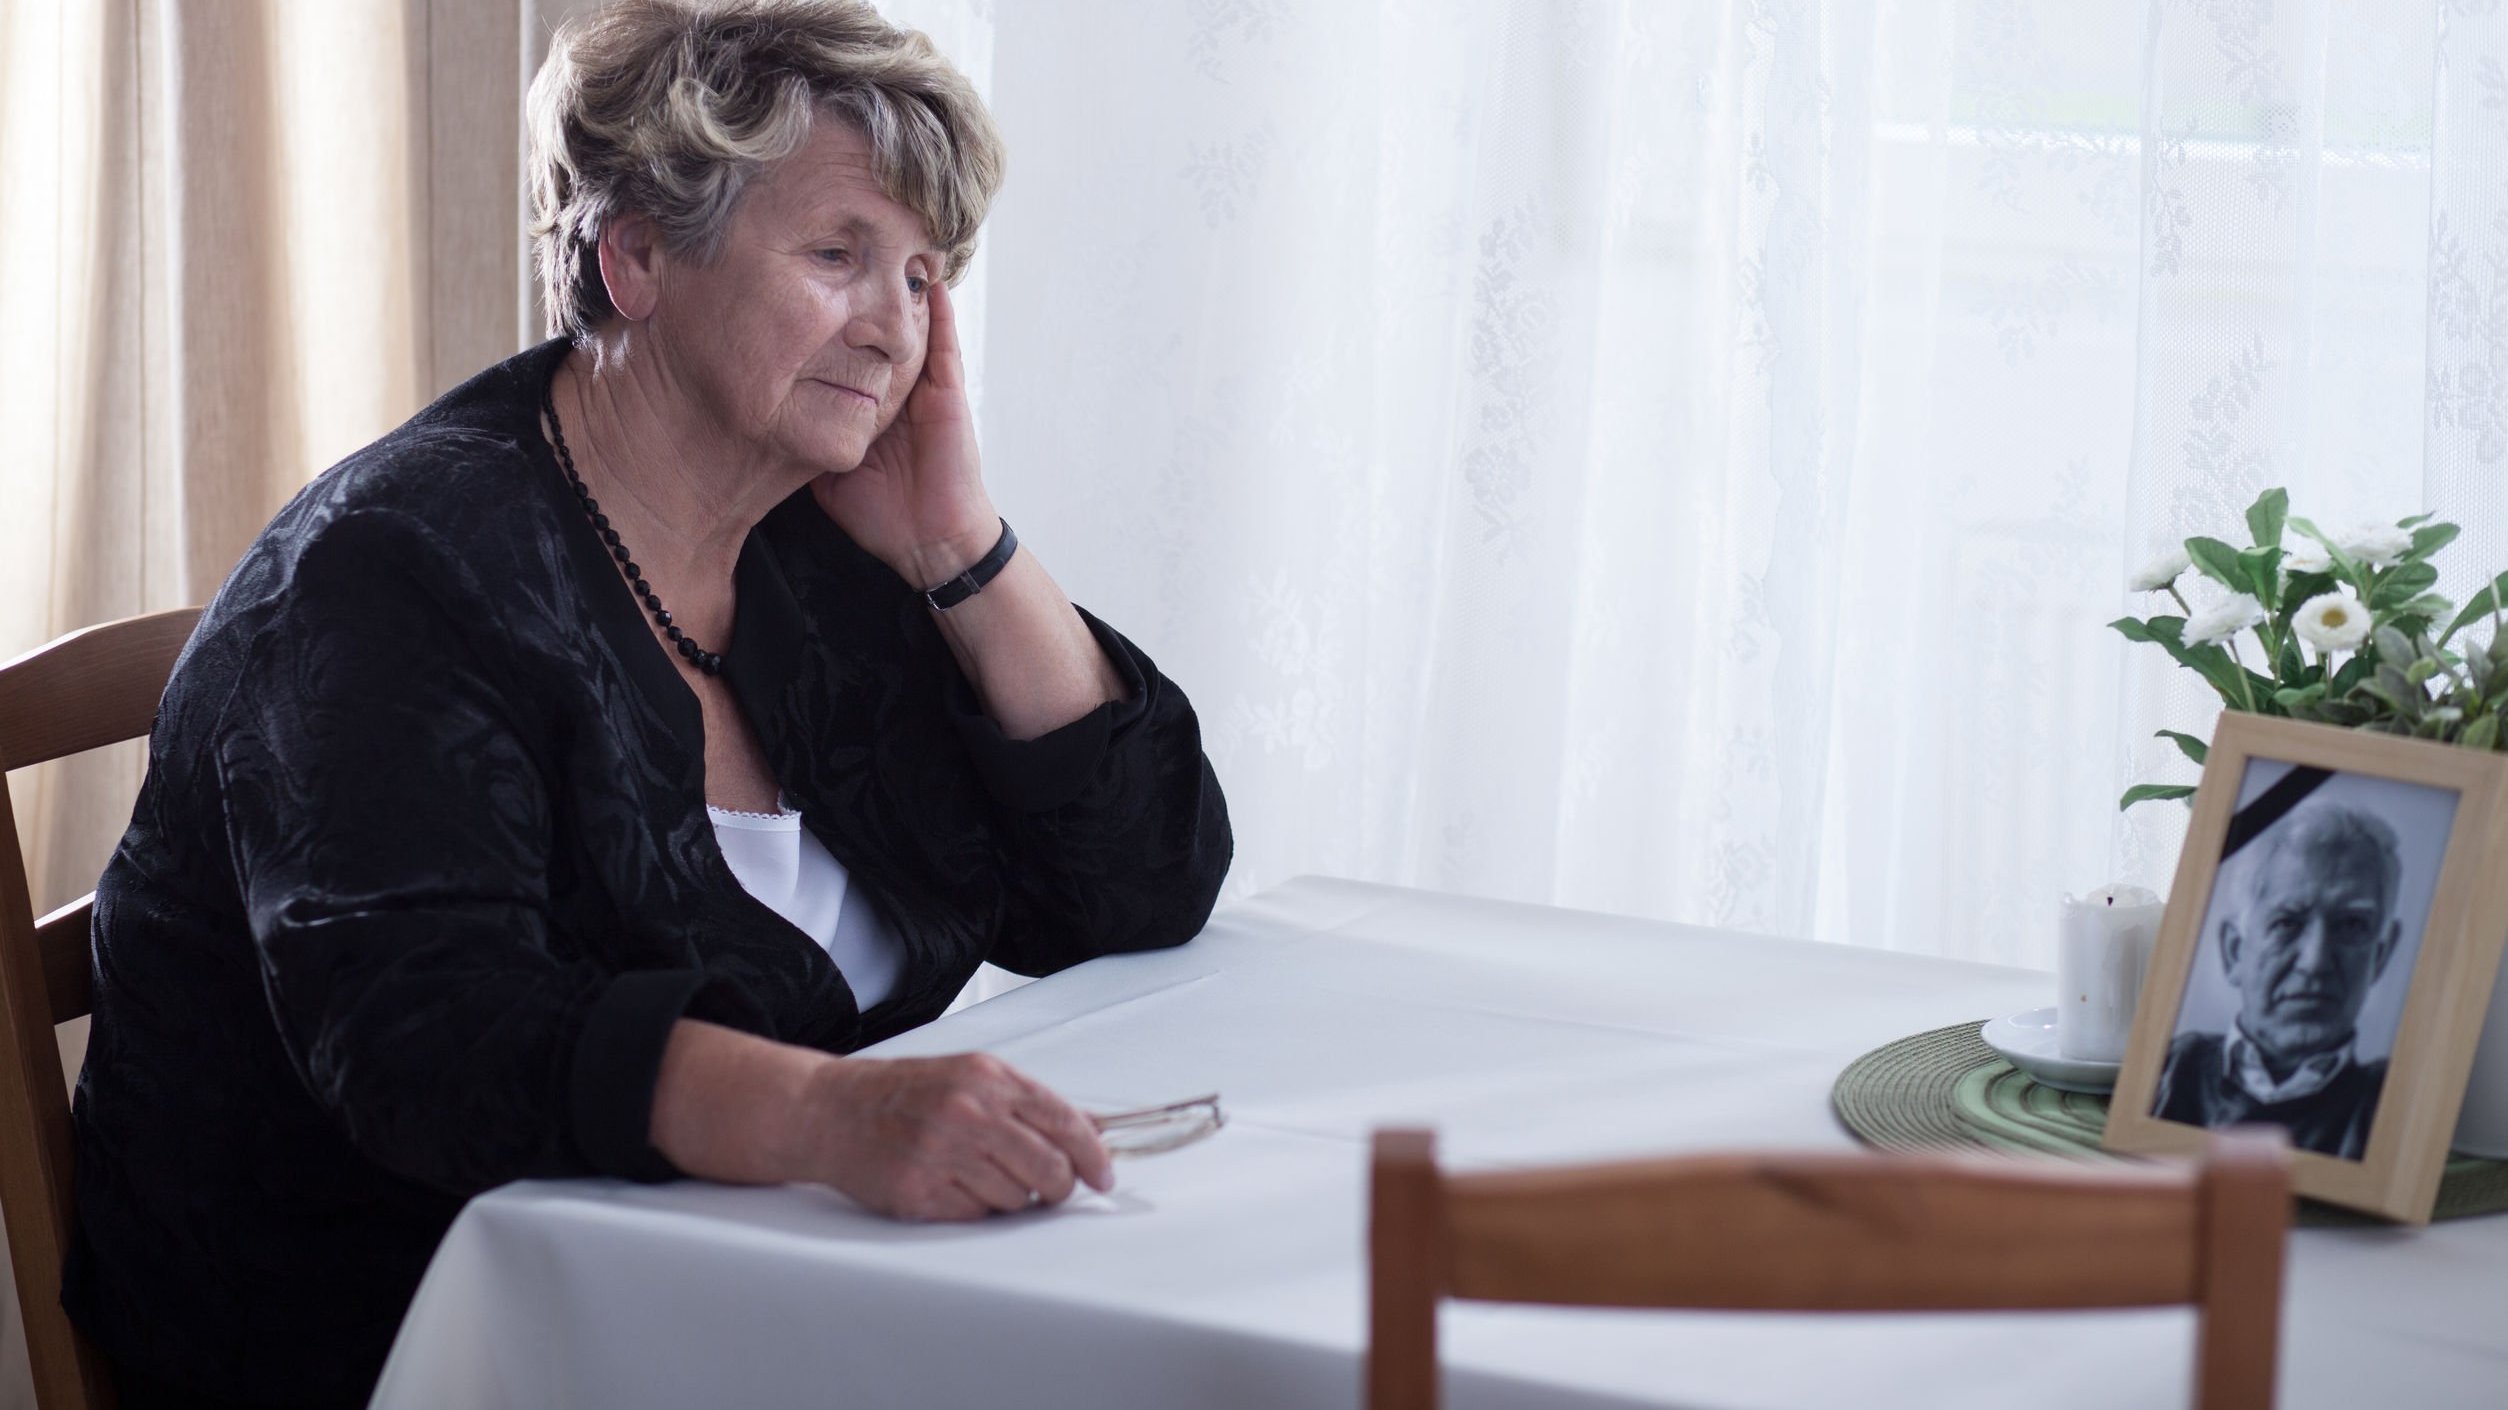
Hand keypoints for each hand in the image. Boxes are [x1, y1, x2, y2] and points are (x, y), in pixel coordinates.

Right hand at [795, 1052, 1114, 1220]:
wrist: (832, 1110)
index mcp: (988, 1079)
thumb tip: (1092, 1128)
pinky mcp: (918, 1192)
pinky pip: (976, 1216)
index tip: (1103, 1175)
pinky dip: (974, 1208)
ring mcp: (942, 1154)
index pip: (1064, 1121)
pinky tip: (951, 1185)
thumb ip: (1030, 1102)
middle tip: (1050, 1188)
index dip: (1093, 1155)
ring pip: (1015, 1199)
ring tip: (978, 1173)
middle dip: (1059, 1186)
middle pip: (1049, 1169)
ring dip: (1010, 1196)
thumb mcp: (971, 1076)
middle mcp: (968, 1114)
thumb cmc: (905, 1092)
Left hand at [810, 277, 1001, 589]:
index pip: (849, 352)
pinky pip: (944, 345)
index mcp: (872, 403)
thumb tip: (760, 425)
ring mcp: (926, 389)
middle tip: (848, 250)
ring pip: (912, 328)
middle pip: (880, 330)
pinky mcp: (948, 394)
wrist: (929, 543)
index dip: (832, 323)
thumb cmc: (883, 516)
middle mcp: (899, 388)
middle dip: (868, 293)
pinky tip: (929, 281)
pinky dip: (939, 313)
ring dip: (904, 292)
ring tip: (891, 248)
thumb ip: (802, 443)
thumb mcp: (825, 474)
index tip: (805, 286)